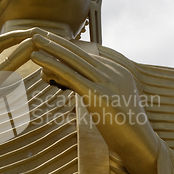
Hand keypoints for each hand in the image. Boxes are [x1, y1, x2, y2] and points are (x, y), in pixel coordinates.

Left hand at [28, 33, 158, 173]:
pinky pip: (69, 75)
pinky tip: (37, 57)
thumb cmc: (123, 129)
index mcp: (117, 72)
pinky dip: (52, 64)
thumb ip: (95, 90)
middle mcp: (112, 72)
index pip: (87, 56)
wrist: (140, 145)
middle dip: (56, 40)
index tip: (49, 39)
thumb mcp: (110, 104)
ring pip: (73, 60)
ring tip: (33, 36)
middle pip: (79, 53)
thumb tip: (74, 85)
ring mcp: (106, 82)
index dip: (65, 48)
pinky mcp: (97, 94)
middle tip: (37, 29)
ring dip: (51, 47)